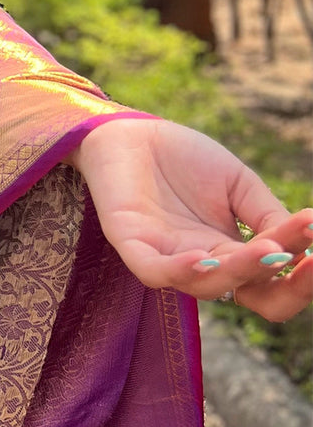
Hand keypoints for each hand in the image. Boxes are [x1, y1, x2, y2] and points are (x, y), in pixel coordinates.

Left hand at [70, 117, 312, 321]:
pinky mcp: (132, 245)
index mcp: (233, 256)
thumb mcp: (239, 186)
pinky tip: (205, 259)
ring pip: (208, 287)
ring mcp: (168, 259)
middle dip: (285, 280)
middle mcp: (204, 266)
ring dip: (240, 270)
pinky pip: (156, 272)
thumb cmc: (185, 160)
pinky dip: (181, 271)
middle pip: (251, 294)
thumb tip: (307, 242)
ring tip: (267, 250)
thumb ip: (268, 217)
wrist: (132, 132)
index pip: (274, 286)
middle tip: (308, 256)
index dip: (302, 281)